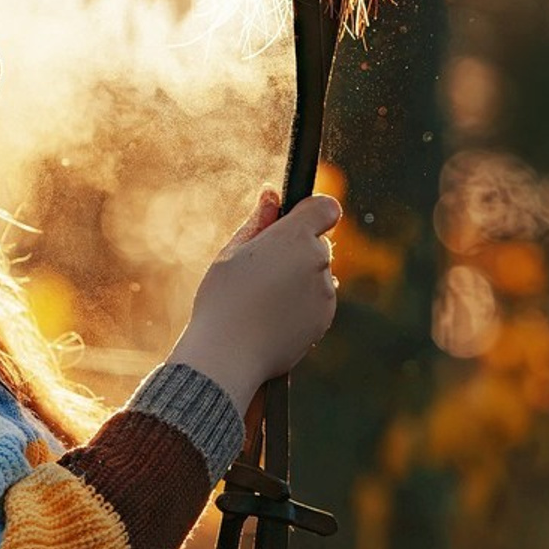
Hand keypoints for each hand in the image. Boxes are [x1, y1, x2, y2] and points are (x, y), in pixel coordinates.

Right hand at [167, 187, 340, 415]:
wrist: (229, 354)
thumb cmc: (223, 298)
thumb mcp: (232, 252)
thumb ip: (259, 221)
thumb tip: (272, 194)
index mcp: (295, 237)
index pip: (326, 208)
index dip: (311, 211)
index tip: (293, 221)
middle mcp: (318, 262)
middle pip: (317, 243)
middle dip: (295, 249)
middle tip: (260, 268)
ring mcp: (325, 293)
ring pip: (316, 273)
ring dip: (298, 278)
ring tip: (262, 297)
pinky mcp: (325, 320)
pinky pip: (316, 300)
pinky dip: (300, 303)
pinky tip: (271, 314)